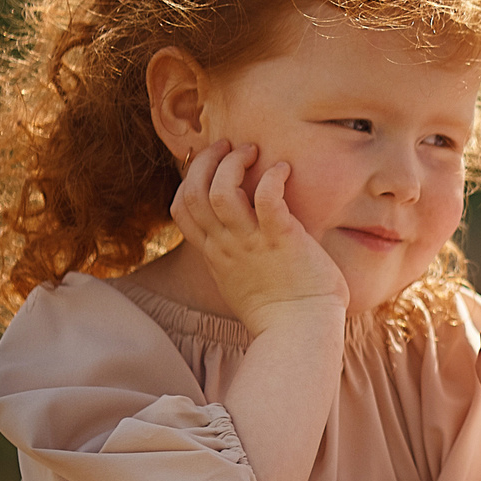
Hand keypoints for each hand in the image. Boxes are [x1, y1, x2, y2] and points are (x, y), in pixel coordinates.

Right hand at [171, 141, 348, 335]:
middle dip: (205, 160)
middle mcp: (226, 245)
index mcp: (215, 254)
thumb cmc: (280, 313)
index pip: (181, 207)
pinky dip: (273, 177)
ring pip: (220, 190)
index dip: (188, 178)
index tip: (208, 163)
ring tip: (252, 151)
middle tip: (228, 147)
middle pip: (193, 191)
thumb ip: (234, 259)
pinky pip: (267, 197)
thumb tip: (242, 243)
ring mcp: (251, 243)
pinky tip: (284, 169)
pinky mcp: (281, 240)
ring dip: (233, 162)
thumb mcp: (240, 283)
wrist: (300, 333)